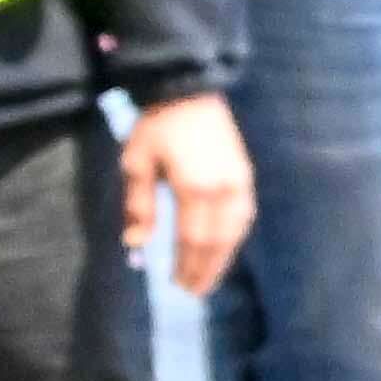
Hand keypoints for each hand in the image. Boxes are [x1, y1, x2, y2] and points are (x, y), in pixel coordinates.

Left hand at [121, 84, 255, 295]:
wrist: (190, 90)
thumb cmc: (157, 126)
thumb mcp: (136, 162)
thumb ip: (138, 205)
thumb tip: (135, 244)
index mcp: (194, 188)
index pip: (193, 240)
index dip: (186, 265)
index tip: (177, 284)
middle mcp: (223, 190)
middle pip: (218, 243)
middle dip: (207, 269)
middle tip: (195, 291)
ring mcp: (239, 183)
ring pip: (236, 232)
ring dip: (223, 258)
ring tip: (210, 276)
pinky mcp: (245, 175)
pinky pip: (244, 216)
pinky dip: (235, 238)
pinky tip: (225, 246)